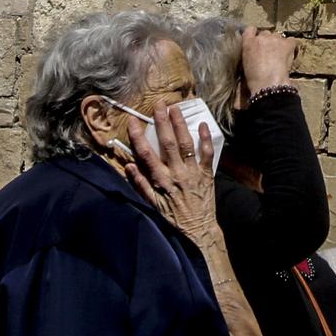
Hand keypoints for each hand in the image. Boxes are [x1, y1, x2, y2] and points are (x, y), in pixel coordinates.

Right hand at [124, 103, 219, 241]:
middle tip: (159, 105)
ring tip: (175, 109)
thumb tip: (128, 165)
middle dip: (162, 123)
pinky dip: (205, 139)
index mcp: (161, 181)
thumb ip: (140, 184)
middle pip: (168, 144)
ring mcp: (193, 173)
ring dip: (180, 125)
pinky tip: (202, 125)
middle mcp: (177, 174)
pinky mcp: (207, 174)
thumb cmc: (174, 219)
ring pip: (186, 144)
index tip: (133, 122)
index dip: (138, 137)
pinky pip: (207, 154)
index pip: (146, 155)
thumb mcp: (152, 205)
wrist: (199, 230)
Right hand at [240, 27, 296, 93]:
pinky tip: (291, 54)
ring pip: (278, 36)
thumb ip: (249, 52)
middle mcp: (262, 37)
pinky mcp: (287, 44)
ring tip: (280, 56)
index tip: (258, 41)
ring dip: (279, 44)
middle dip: (268, 41)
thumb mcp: (245, 63)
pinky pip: (292, 41)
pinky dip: (292, 47)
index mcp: (248, 42)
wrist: (268, 83)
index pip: (250, 30)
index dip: (255, 34)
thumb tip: (255, 53)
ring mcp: (275, 39)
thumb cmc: (255, 78)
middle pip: (266, 33)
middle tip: (270, 53)